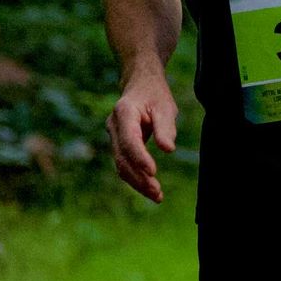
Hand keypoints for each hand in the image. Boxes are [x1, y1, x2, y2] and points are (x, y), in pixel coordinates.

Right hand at [109, 63, 178, 206]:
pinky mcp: (118, 144)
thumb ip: (165, 127)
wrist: (140, 84)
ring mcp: (113, 136)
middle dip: (138, 178)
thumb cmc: (154, 94)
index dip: (139, 158)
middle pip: (122, 158)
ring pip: (121, 165)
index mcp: (124, 113)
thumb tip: (168, 150)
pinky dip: (136, 177)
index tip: (153, 172)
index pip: (129, 140)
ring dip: (137, 182)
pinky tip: (151, 189)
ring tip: (157, 196)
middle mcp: (113, 126)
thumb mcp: (165, 106)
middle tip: (157, 193)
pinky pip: (124, 164)